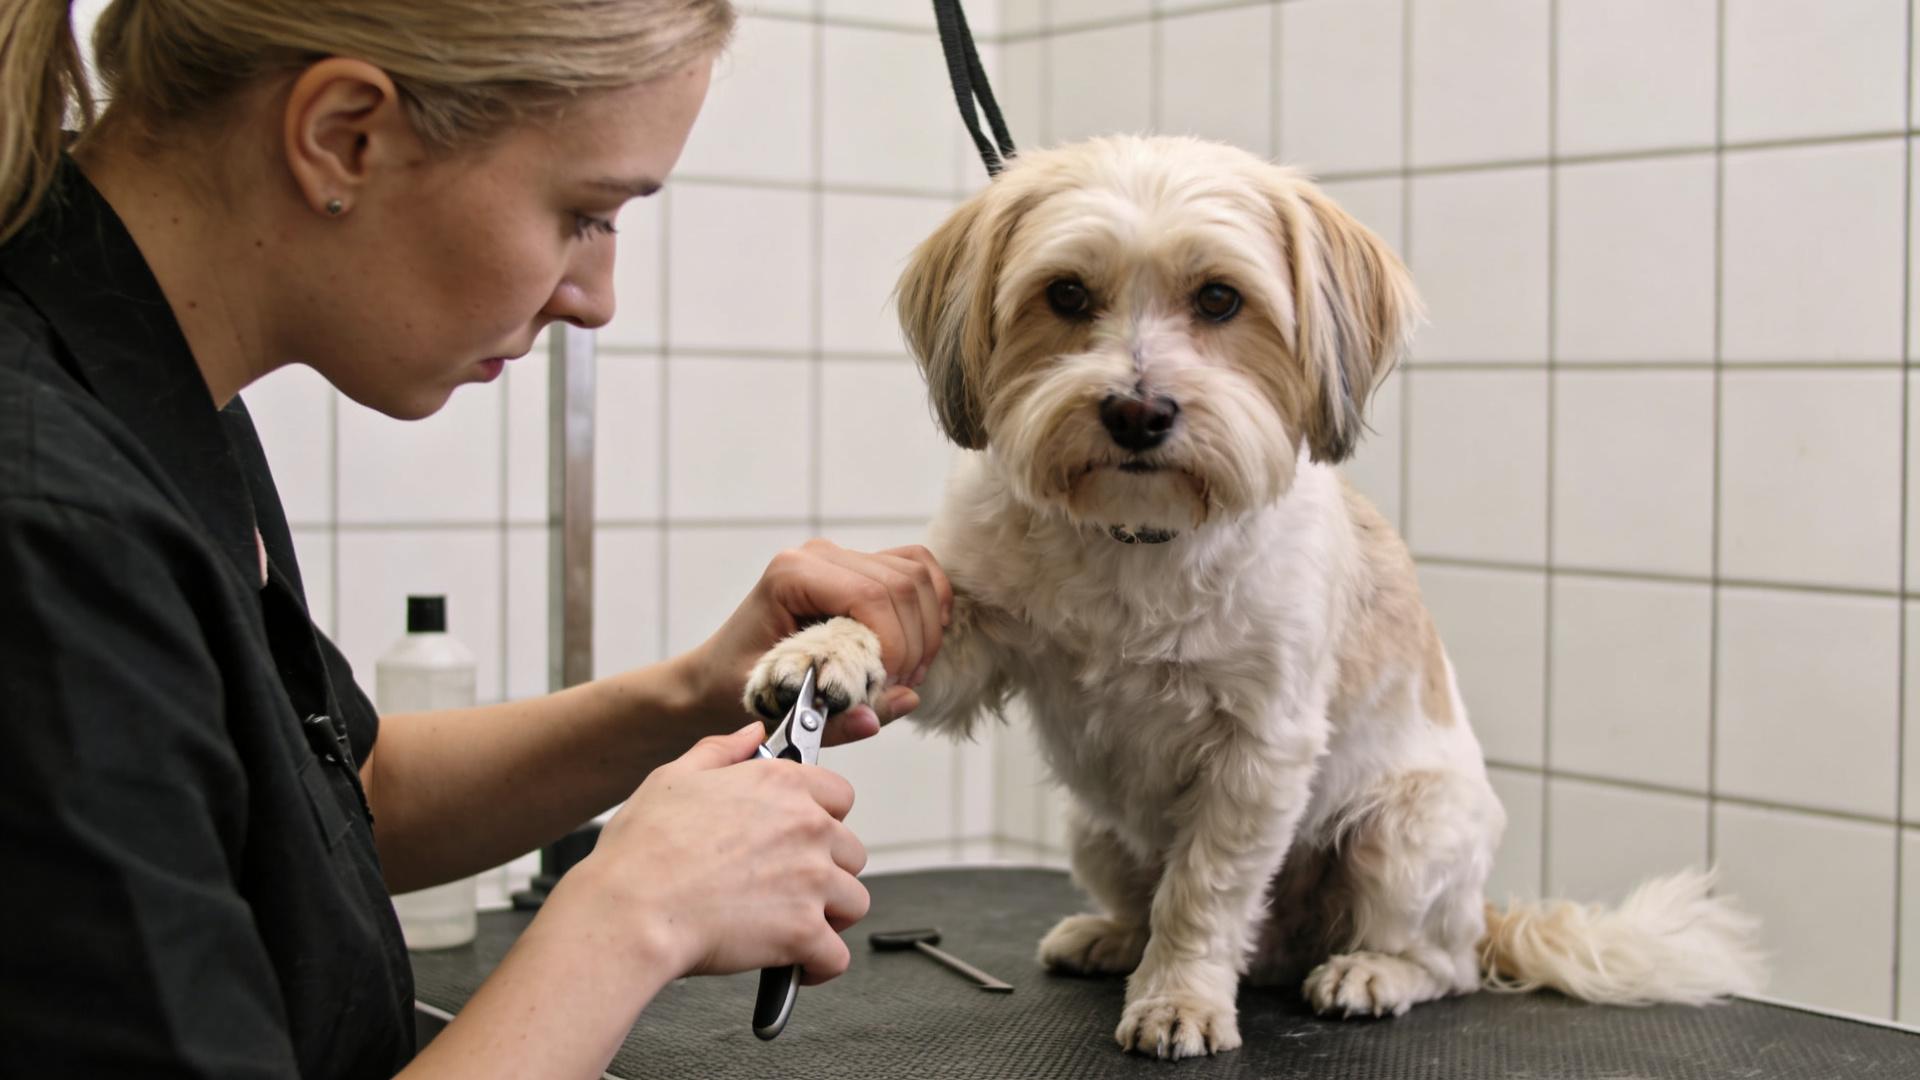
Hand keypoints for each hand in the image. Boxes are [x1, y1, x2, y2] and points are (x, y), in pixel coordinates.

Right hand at [561, 723, 870, 984]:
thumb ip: (721, 750)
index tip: (804, 837)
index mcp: (780, 784)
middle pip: (851, 851)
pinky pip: (836, 955)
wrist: (630, 911)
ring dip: (830, 917)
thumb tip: (751, 732)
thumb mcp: (673, 778)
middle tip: (792, 887)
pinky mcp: (804, 932)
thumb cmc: (642, 850)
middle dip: (828, 871)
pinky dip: (820, 965)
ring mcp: (811, 880)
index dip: (823, 819)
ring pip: (853, 902)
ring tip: (795, 925)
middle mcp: (806, 827)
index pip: (840, 796)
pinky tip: (798, 965)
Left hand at [685, 539, 953, 741]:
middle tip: (897, 687)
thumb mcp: (779, 711)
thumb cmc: (737, 689)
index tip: (886, 686)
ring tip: (903, 674)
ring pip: (917, 576)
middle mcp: (817, 555)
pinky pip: (917, 568)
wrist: (716, 675)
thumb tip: (904, 703)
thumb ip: (839, 718)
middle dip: (913, 644)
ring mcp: (840, 556)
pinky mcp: (860, 566)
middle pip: (902, 585)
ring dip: (925, 630)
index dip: (895, 645)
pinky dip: (931, 605)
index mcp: (791, 575)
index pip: (872, 596)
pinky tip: (917, 644)